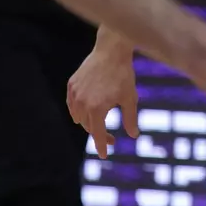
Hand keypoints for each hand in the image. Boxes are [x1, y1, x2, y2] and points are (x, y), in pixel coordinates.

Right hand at [67, 43, 140, 158]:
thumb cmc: (123, 74)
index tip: (105, 155)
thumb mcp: (130, 98)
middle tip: (111, 139)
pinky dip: (78, 112)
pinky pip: (72, 105)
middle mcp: (82, 103)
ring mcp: (75, 93)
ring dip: (88, 124)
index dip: (102, 146)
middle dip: (99, 135)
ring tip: (99, 125)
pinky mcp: (71, 85)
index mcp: (97, 108)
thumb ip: (130, 119)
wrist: (111, 50)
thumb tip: (133, 136)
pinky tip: (86, 114)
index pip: (98, 134)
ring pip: (78, 117)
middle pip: (88, 127)